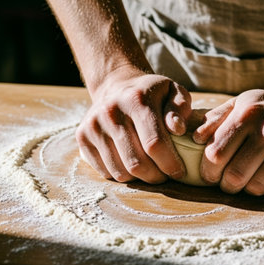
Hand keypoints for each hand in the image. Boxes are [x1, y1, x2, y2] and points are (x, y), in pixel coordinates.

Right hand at [76, 68, 191, 182]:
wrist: (117, 86)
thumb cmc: (151, 94)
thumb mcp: (173, 91)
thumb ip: (180, 107)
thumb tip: (178, 129)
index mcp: (136, 100)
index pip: (154, 143)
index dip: (170, 163)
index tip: (179, 172)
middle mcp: (111, 112)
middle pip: (136, 162)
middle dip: (156, 176)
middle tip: (165, 175)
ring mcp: (94, 125)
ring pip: (120, 171)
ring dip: (140, 178)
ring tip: (151, 170)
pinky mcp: (82, 136)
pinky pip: (105, 171)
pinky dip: (122, 175)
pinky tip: (132, 164)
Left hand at [193, 89, 263, 195]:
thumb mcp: (239, 103)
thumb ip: (214, 120)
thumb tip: (194, 139)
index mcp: (247, 115)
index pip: (216, 154)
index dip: (208, 171)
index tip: (210, 175)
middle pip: (235, 176)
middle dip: (226, 185)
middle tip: (228, 182)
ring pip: (258, 187)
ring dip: (248, 189)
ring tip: (248, 179)